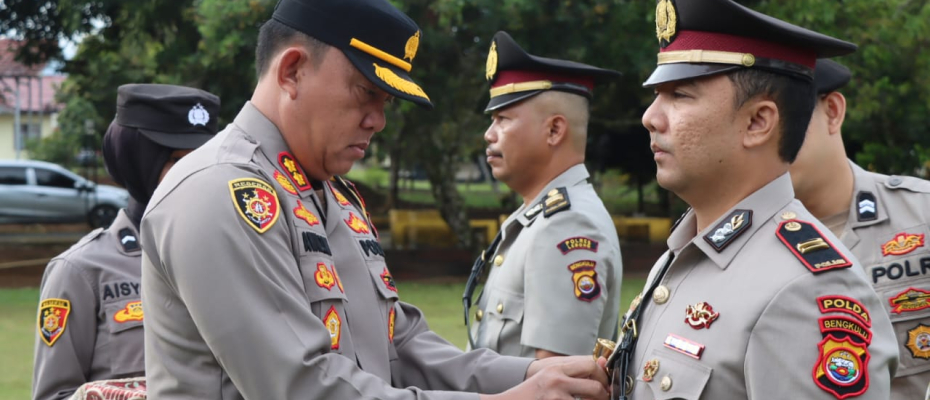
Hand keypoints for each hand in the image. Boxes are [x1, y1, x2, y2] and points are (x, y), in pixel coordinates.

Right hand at [481, 356, 608, 399]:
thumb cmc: (529, 393)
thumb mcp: (549, 376)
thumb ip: (572, 371)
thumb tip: (600, 364)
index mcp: (556, 368)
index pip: (590, 365)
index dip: (603, 375)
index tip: (605, 383)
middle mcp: (557, 380)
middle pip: (595, 386)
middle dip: (604, 395)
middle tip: (605, 397)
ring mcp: (556, 397)